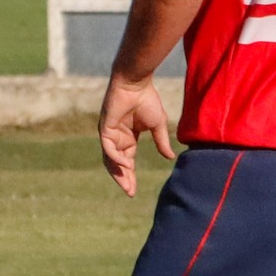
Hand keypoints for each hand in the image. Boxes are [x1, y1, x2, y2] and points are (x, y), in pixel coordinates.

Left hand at [98, 75, 174, 197]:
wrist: (137, 83)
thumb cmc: (147, 100)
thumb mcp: (158, 125)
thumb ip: (162, 142)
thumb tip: (170, 158)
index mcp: (128, 138)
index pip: (127, 161)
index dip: (130, 175)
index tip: (134, 191)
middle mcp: (117, 138)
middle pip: (117, 164)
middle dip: (123, 179)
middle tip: (130, 192)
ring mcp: (110, 134)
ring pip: (110, 159)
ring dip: (118, 172)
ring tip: (127, 185)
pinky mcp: (105, 128)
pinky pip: (109, 147)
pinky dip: (116, 157)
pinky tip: (126, 164)